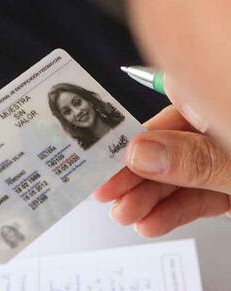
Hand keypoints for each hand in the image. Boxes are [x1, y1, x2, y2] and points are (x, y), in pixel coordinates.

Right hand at [94, 105, 230, 236]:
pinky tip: (151, 222)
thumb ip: (195, 158)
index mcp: (222, 100)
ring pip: (177, 174)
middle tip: (107, 190)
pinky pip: (196, 196)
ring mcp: (224, 157)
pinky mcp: (228, 186)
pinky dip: (172, 212)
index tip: (103, 154)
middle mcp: (220, 127)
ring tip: (125, 213)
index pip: (170, 103)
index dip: (134, 131)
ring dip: (146, 198)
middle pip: (167, 144)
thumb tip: (142, 153)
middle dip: (134, 172)